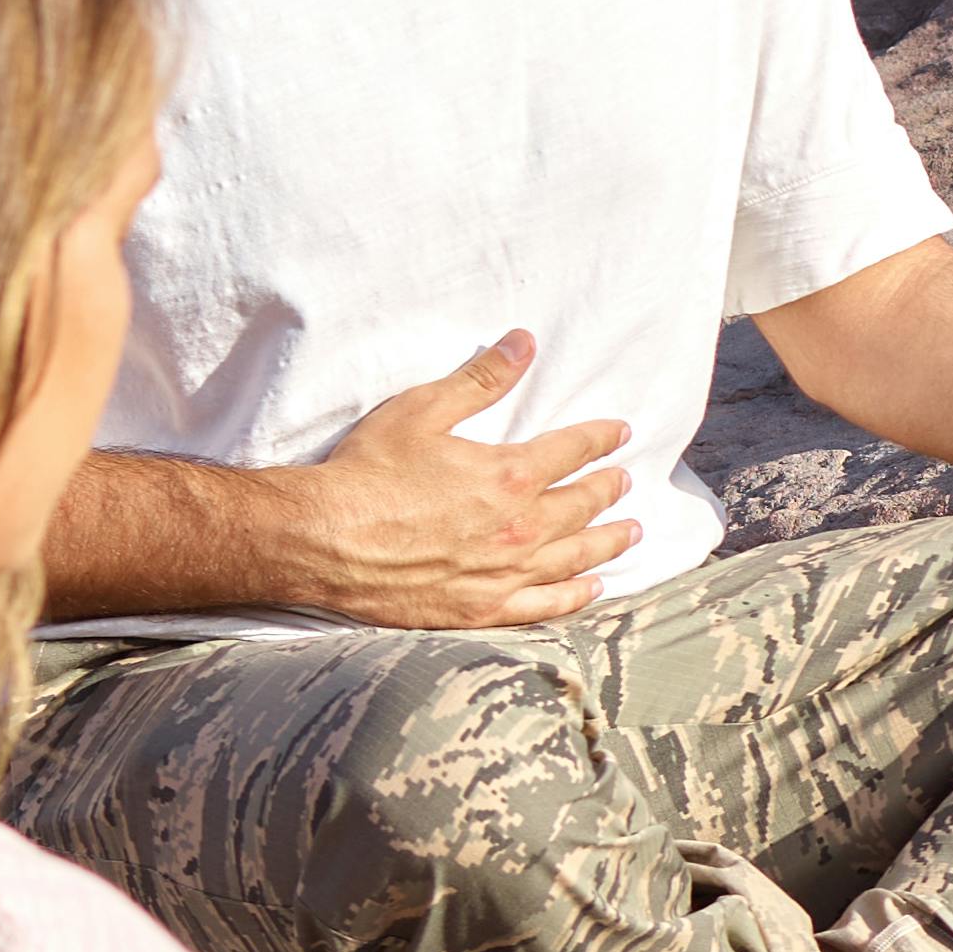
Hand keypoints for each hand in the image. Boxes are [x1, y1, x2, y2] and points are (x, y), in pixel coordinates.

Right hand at [272, 334, 630, 623]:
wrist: (322, 538)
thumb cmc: (367, 471)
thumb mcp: (423, 410)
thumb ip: (481, 379)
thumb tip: (524, 342)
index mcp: (509, 476)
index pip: (572, 451)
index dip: (600, 439)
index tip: (619, 434)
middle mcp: (518, 528)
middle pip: (580, 506)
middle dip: (607, 490)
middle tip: (624, 482)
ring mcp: (503, 574)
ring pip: (573, 556)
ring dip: (607, 542)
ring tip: (630, 533)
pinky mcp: (481, 609)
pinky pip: (544, 604)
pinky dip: (575, 594)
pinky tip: (593, 587)